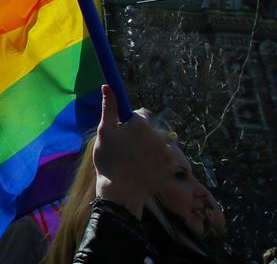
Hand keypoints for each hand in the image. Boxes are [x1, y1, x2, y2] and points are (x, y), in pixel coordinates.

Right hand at [91, 85, 172, 217]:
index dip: (132, 123)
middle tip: (128, 151)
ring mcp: (167, 151)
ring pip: (159, 144)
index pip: (141, 114)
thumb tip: (107, 85)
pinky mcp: (172, 166)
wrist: (121, 192)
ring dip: (152, 149)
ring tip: (137, 162)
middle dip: (143, 137)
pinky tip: (147, 170)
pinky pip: (167, 158)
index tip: (124, 134)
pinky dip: (159, 162)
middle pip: (151, 129)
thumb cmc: (108, 160)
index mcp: (141, 124)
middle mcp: (158, 134)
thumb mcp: (104, 132)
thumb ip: (109, 108)